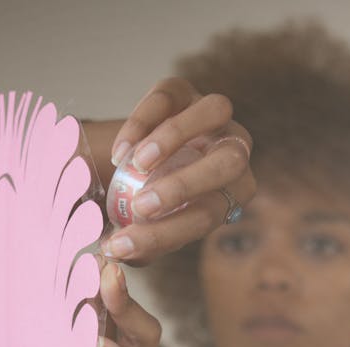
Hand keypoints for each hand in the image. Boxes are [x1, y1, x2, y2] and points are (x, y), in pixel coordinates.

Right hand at [87, 78, 254, 263]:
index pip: (207, 214)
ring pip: (216, 111)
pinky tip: (119, 152)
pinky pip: (170, 96)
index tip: (122, 244)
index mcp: (227, 195)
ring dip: (175, 138)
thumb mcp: (142, 229)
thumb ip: (137, 244)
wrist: (128, 166)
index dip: (165, 233)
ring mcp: (211, 117)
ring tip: (135, 165)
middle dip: (184, 186)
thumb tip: (118, 254)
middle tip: (139, 205)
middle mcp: (231, 153)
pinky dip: (143, 122)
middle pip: (229, 163)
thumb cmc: (141, 204)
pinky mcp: (182, 90)